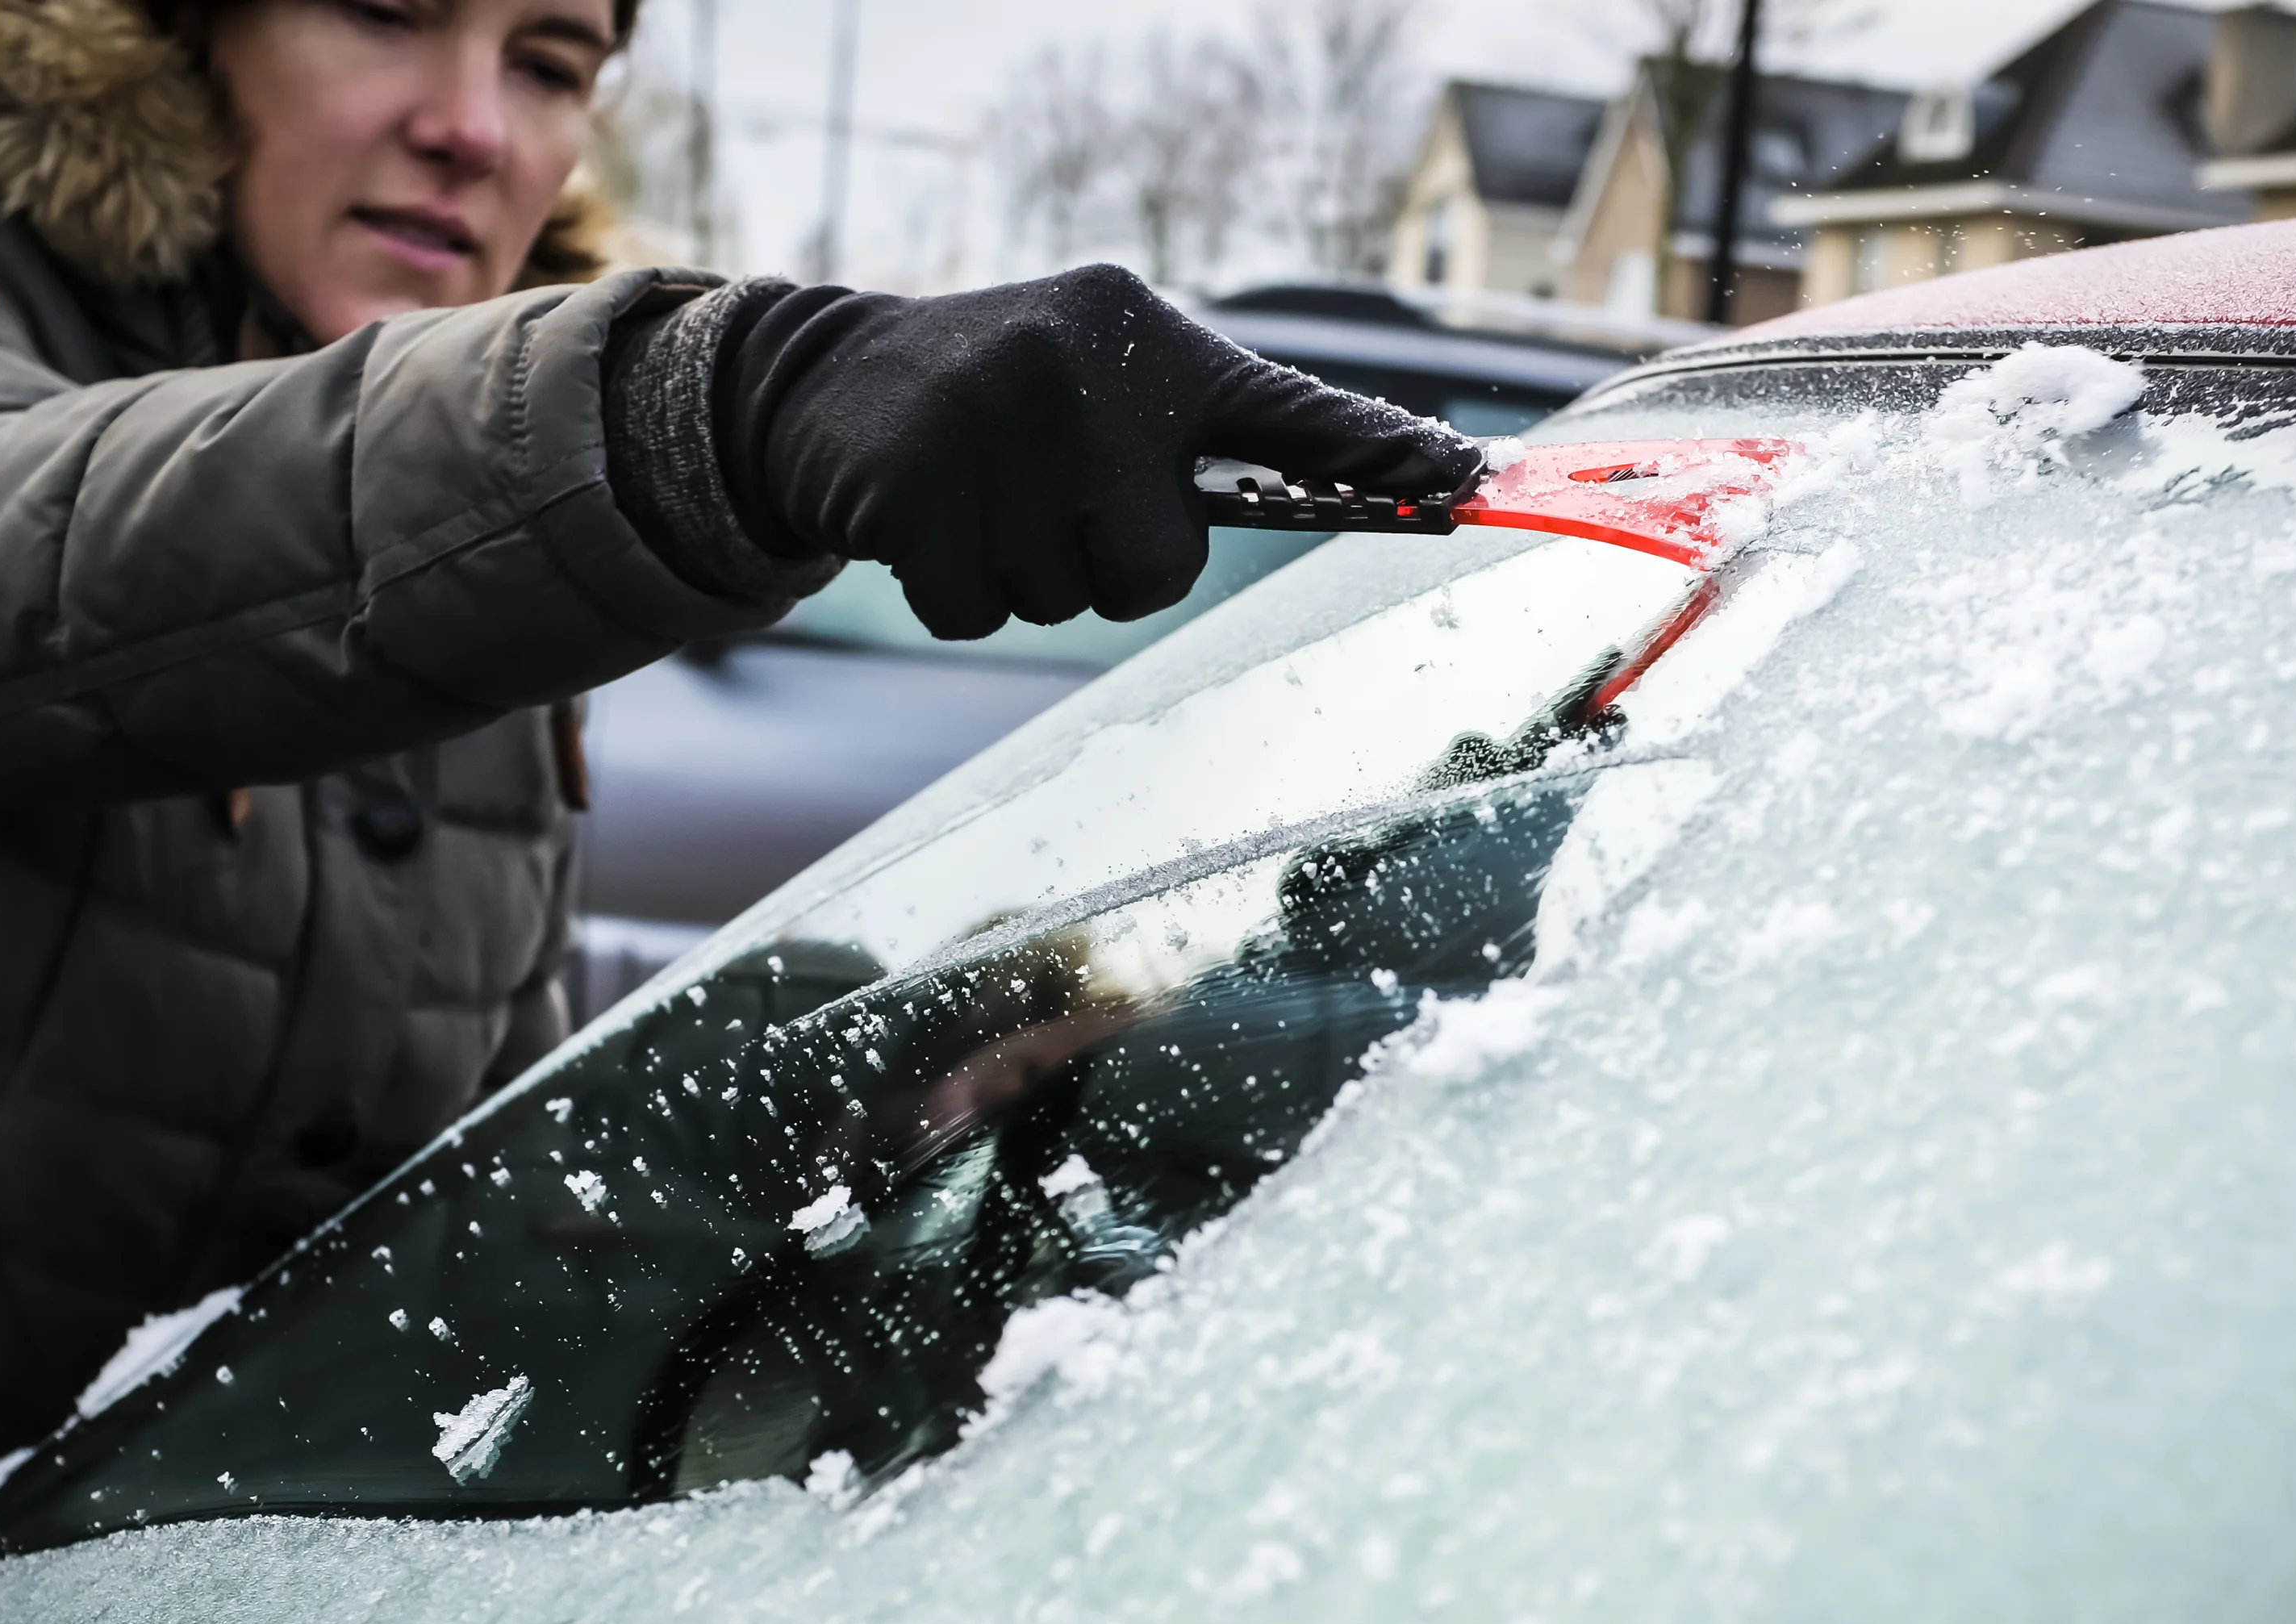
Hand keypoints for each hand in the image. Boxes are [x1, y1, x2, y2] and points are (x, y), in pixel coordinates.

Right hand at [713, 265, 1484, 638]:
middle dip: (1103, 564)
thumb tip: (1354, 490)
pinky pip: (974, 611)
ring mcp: (994, 420)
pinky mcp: (912, 483)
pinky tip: (924, 523)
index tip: (1467, 484)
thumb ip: (1196, 439)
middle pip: (1156, 566)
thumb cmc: (1004, 405)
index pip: (1288, 413)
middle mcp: (1085, 365)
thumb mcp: (1103, 385)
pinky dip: (950, 592)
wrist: (828, 379)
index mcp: (1152, 341)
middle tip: (1044, 503)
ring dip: (1020, 576)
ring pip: (1062, 598)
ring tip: (978, 498)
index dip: (1380, 459)